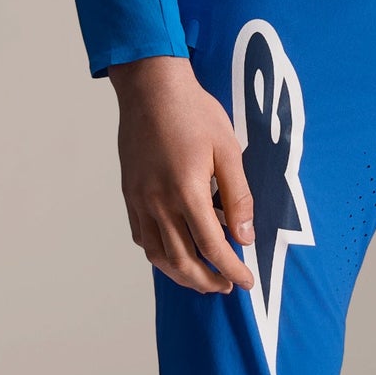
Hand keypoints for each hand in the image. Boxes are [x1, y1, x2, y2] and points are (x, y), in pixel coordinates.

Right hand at [108, 56, 255, 292]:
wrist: (151, 89)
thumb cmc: (194, 113)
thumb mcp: (228, 150)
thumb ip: (238, 197)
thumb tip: (245, 236)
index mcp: (187, 191)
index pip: (211, 246)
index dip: (231, 269)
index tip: (246, 282)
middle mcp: (158, 202)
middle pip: (182, 260)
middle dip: (207, 280)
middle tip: (226, 286)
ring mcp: (140, 200)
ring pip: (157, 255)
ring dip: (181, 275)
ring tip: (202, 280)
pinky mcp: (130, 194)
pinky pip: (142, 237)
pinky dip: (159, 255)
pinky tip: (175, 254)